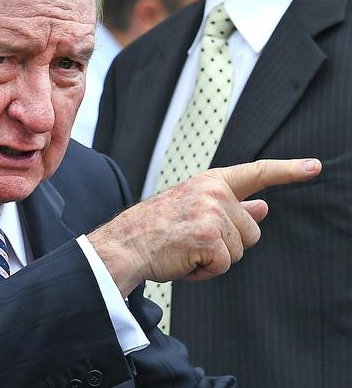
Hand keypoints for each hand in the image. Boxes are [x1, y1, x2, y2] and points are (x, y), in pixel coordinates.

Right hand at [88, 158, 321, 296]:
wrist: (124, 244)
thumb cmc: (154, 229)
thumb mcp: (194, 210)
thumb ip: (231, 208)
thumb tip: (263, 206)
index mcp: (210, 182)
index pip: (256, 173)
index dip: (289, 170)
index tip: (314, 167)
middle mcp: (214, 192)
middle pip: (252, 230)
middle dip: (228, 244)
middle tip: (192, 241)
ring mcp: (212, 212)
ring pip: (240, 250)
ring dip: (215, 259)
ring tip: (184, 249)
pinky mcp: (208, 237)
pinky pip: (225, 265)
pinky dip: (205, 272)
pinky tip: (183, 261)